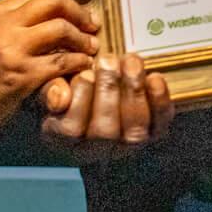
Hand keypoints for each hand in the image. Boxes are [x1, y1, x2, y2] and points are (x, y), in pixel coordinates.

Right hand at [0, 0, 100, 148]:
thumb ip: (17, 21)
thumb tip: (55, 6)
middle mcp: (2, 25)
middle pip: (53, 0)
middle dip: (80, 10)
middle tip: (94, 23)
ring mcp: (10, 49)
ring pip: (60, 28)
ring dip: (82, 38)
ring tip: (91, 46)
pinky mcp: (20, 75)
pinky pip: (60, 61)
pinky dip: (78, 62)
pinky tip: (84, 65)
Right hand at [40, 52, 173, 156]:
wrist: (98, 110)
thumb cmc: (70, 94)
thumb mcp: (53, 90)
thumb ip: (51, 91)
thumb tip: (59, 98)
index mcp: (63, 141)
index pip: (71, 129)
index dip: (80, 99)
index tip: (85, 73)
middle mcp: (95, 152)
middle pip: (104, 131)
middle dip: (107, 91)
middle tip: (107, 60)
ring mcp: (126, 147)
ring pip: (134, 130)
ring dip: (134, 91)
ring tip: (130, 60)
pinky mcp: (152, 136)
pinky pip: (160, 125)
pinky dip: (160, 101)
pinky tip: (154, 77)